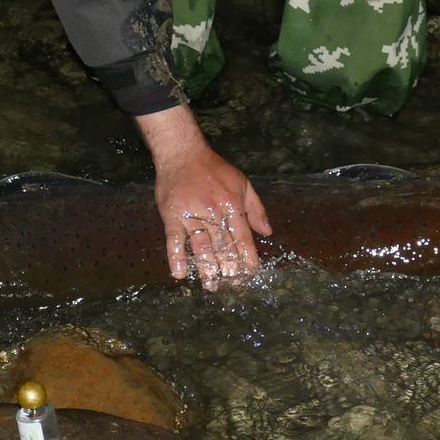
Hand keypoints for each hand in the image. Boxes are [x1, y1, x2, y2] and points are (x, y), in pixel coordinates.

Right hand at [136, 105, 272, 289]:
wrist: (182, 153)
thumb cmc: (214, 169)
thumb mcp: (242, 183)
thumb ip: (256, 208)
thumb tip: (267, 232)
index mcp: (232, 205)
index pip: (243, 239)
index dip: (248, 259)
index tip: (251, 276)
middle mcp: (213, 212)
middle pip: (223, 247)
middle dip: (229, 269)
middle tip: (232, 287)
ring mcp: (192, 214)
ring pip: (201, 247)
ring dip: (207, 269)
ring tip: (211, 286)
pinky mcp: (172, 215)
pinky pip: (175, 240)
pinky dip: (176, 257)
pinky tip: (180, 274)